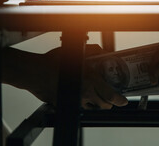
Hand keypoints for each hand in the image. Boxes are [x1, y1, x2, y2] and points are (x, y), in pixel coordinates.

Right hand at [4, 44, 127, 108]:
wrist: (35, 72)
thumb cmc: (53, 62)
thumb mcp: (77, 52)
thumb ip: (93, 50)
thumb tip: (103, 51)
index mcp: (90, 80)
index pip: (111, 95)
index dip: (119, 100)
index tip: (123, 100)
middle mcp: (85, 93)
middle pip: (103, 105)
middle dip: (109, 102)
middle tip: (110, 97)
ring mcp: (75, 101)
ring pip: (92, 108)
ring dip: (96, 104)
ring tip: (95, 95)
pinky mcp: (66, 104)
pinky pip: (78, 107)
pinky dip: (83, 103)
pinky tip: (80, 94)